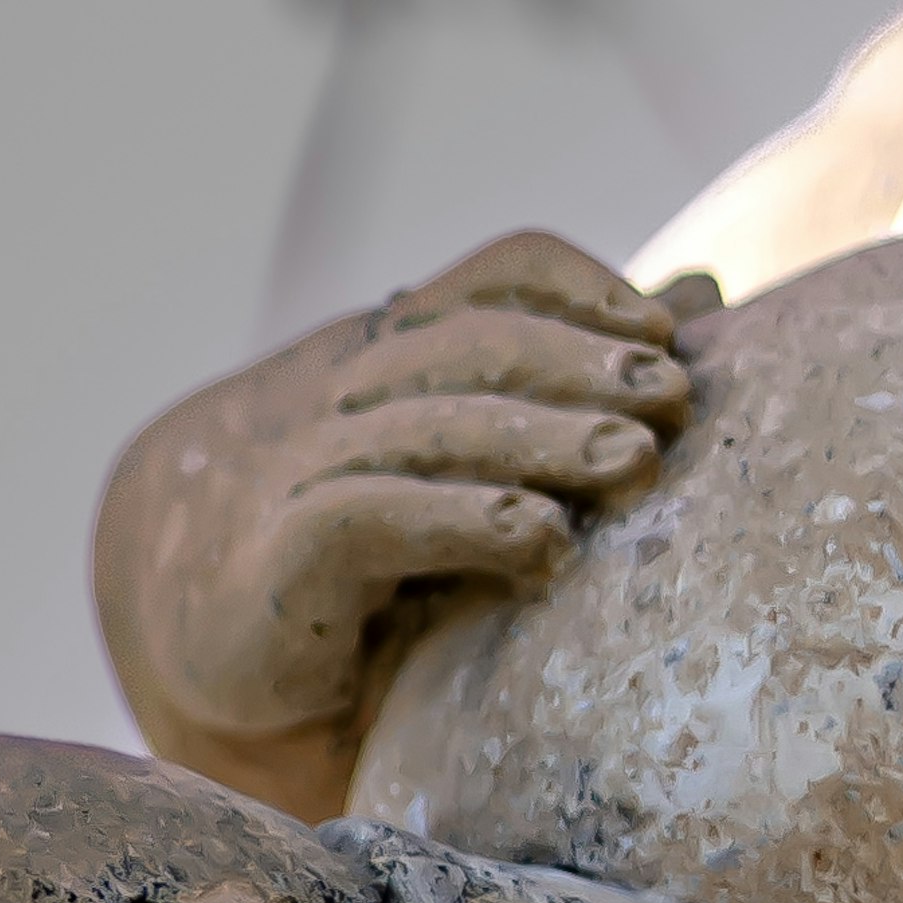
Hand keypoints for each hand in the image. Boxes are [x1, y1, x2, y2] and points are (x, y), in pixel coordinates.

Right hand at [95, 233, 706, 802]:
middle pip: (471, 342)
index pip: (493, 275)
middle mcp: (352, 390)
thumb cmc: (374, 541)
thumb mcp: (473, 450)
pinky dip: (460, 519)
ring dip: (544, 436)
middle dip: (580, 362)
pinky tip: (541, 538)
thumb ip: (578, 380)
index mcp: (403, 350)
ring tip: (637, 461)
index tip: (663, 334)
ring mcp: (307, 468)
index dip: (578, 289)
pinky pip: (371, 516)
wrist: (201, 627)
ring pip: (431, 424)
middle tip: (673, 397)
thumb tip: (700, 297)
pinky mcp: (280, 560)